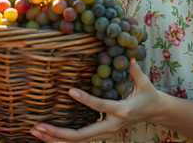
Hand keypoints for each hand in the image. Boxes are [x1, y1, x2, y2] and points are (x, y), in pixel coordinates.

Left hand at [30, 59, 160, 142]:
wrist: (156, 113)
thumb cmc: (149, 95)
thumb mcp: (145, 83)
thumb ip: (136, 72)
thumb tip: (130, 58)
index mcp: (122, 111)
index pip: (100, 106)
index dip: (85, 99)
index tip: (70, 90)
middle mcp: (111, 126)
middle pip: (82, 135)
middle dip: (58, 133)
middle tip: (39, 126)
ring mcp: (106, 132)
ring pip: (78, 141)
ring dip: (55, 138)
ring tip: (36, 131)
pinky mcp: (102, 133)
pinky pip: (80, 140)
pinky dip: (63, 139)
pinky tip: (48, 136)